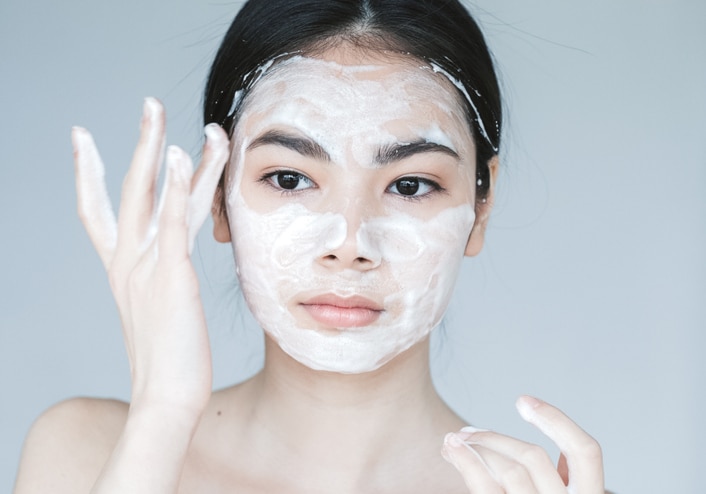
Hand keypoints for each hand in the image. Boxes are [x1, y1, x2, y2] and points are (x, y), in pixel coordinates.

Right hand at [71, 97, 229, 415]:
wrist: (167, 402)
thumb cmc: (169, 364)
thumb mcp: (159, 314)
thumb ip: (161, 284)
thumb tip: (171, 275)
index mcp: (122, 270)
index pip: (97, 212)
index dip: (87, 173)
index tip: (82, 137)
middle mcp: (128, 263)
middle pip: (128, 189)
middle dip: (139, 143)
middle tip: (149, 104)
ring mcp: (146, 267)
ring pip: (152, 194)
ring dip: (158, 147)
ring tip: (162, 109)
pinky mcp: (172, 276)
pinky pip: (173, 222)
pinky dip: (176, 186)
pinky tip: (182, 154)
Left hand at [442, 396, 603, 492]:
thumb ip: (564, 484)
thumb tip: (549, 449)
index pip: (586, 452)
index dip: (557, 420)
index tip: (522, 400)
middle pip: (533, 456)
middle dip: (495, 437)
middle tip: (467, 431)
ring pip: (507, 469)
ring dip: (475, 447)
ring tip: (454, 441)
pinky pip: (484, 487)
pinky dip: (465, 462)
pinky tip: (451, 451)